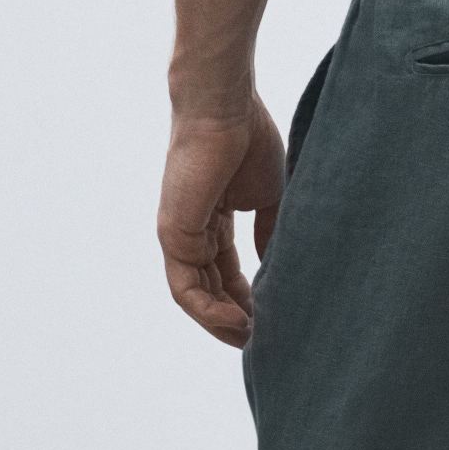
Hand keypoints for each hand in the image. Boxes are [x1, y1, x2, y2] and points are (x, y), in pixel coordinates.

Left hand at [158, 96, 285, 345]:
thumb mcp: (268, 197)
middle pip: (210, 290)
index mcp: (213, 221)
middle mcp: (191, 232)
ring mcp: (179, 235)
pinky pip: (187, 289)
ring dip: (222, 323)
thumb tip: (275, 267)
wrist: (227, 107)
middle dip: (236, 319)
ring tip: (252, 341)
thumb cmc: (249, 138)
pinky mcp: (173, 235)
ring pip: (196, 296)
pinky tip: (239, 324)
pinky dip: (210, 311)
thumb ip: (269, 233)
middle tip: (265, 342)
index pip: (226, 273)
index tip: (273, 321)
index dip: (248, 301)